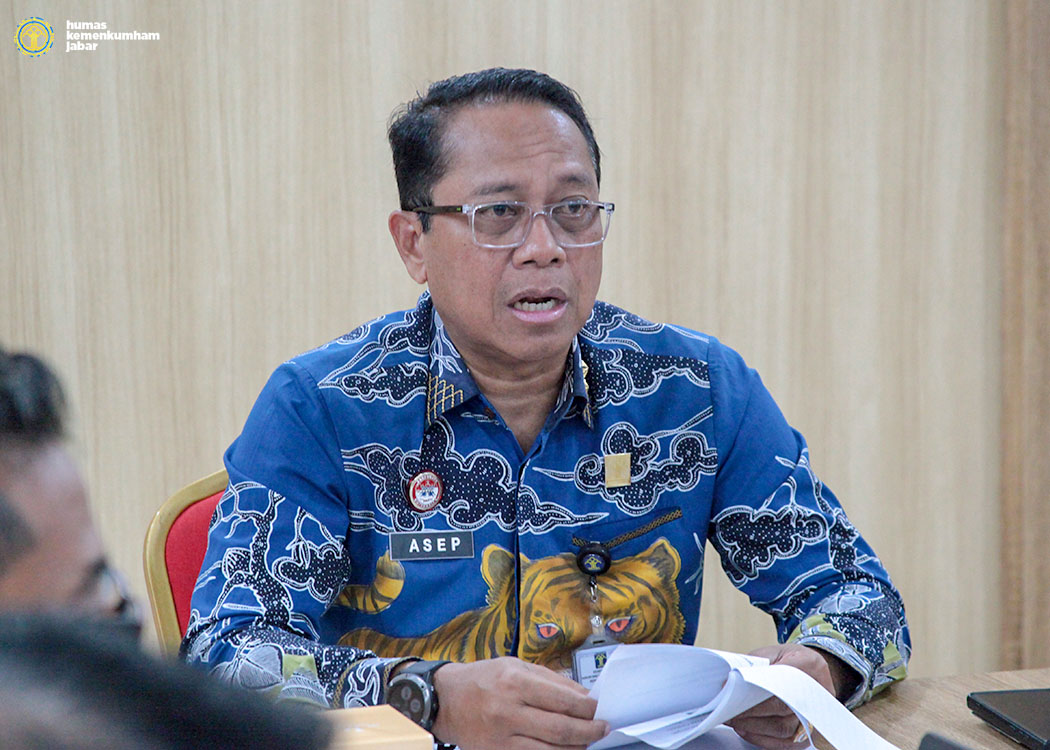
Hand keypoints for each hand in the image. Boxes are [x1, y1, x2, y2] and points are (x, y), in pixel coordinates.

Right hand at [431, 657, 608, 749]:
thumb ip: (551, 680)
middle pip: (560, 728)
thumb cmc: (483, 678)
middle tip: (602, 729)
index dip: (587, 708)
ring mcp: (502, 736)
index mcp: (514, 681)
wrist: (444, 700)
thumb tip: (584, 696)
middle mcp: (508, 710)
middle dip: (588, 731)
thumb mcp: (515, 666)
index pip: (562, 698)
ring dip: (576, 748)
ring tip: (588, 743)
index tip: (600, 709)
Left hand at [725, 644, 836, 748]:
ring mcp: (817, 715)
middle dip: (750, 710)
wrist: (809, 670)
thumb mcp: (771, 653)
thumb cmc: (787, 660)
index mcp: (809, 665)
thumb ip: (755, 665)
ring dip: (753, 727)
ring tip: (732, 719)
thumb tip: (730, 681)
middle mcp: (818, 692)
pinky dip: (763, 739)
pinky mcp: (811, 733)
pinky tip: (745, 730)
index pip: (781, 681)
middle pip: (782, 707)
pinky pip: (786, 743)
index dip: (755, 688)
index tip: (731, 689)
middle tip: (727, 709)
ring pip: (783, 729)